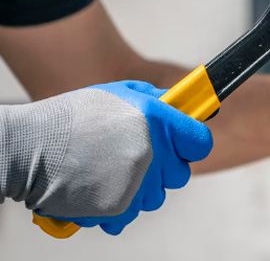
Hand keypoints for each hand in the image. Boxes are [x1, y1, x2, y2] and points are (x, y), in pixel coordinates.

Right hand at [0, 81, 211, 234]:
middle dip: (164, 167)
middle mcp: (154, 153)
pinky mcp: (119, 208)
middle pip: (180, 174)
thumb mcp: (120, 93)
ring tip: (110, 170)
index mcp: (158, 121)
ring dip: (141, 188)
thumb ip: (156, 100)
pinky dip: (119, 206)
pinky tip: (101, 188)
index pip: (200, 142)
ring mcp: (137, 184)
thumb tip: (180, 106)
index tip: (181, 142)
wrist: (31, 147)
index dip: (191, 142)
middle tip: (137, 156)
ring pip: (156, 197)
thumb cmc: (74, 117)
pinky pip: (132, 215)